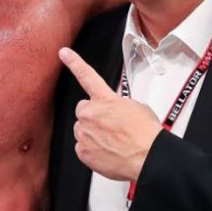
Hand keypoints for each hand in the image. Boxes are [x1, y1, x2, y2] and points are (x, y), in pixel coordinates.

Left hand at [59, 48, 161, 181]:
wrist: (148, 157)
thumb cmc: (146, 134)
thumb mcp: (136, 107)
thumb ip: (119, 103)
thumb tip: (115, 109)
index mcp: (105, 99)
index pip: (86, 75)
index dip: (74, 62)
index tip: (64, 53)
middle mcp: (91, 114)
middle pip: (83, 109)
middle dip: (93, 115)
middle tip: (109, 125)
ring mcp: (85, 133)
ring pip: (82, 129)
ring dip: (93, 132)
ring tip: (112, 140)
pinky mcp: (83, 151)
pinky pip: (82, 147)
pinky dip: (92, 149)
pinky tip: (107, 151)